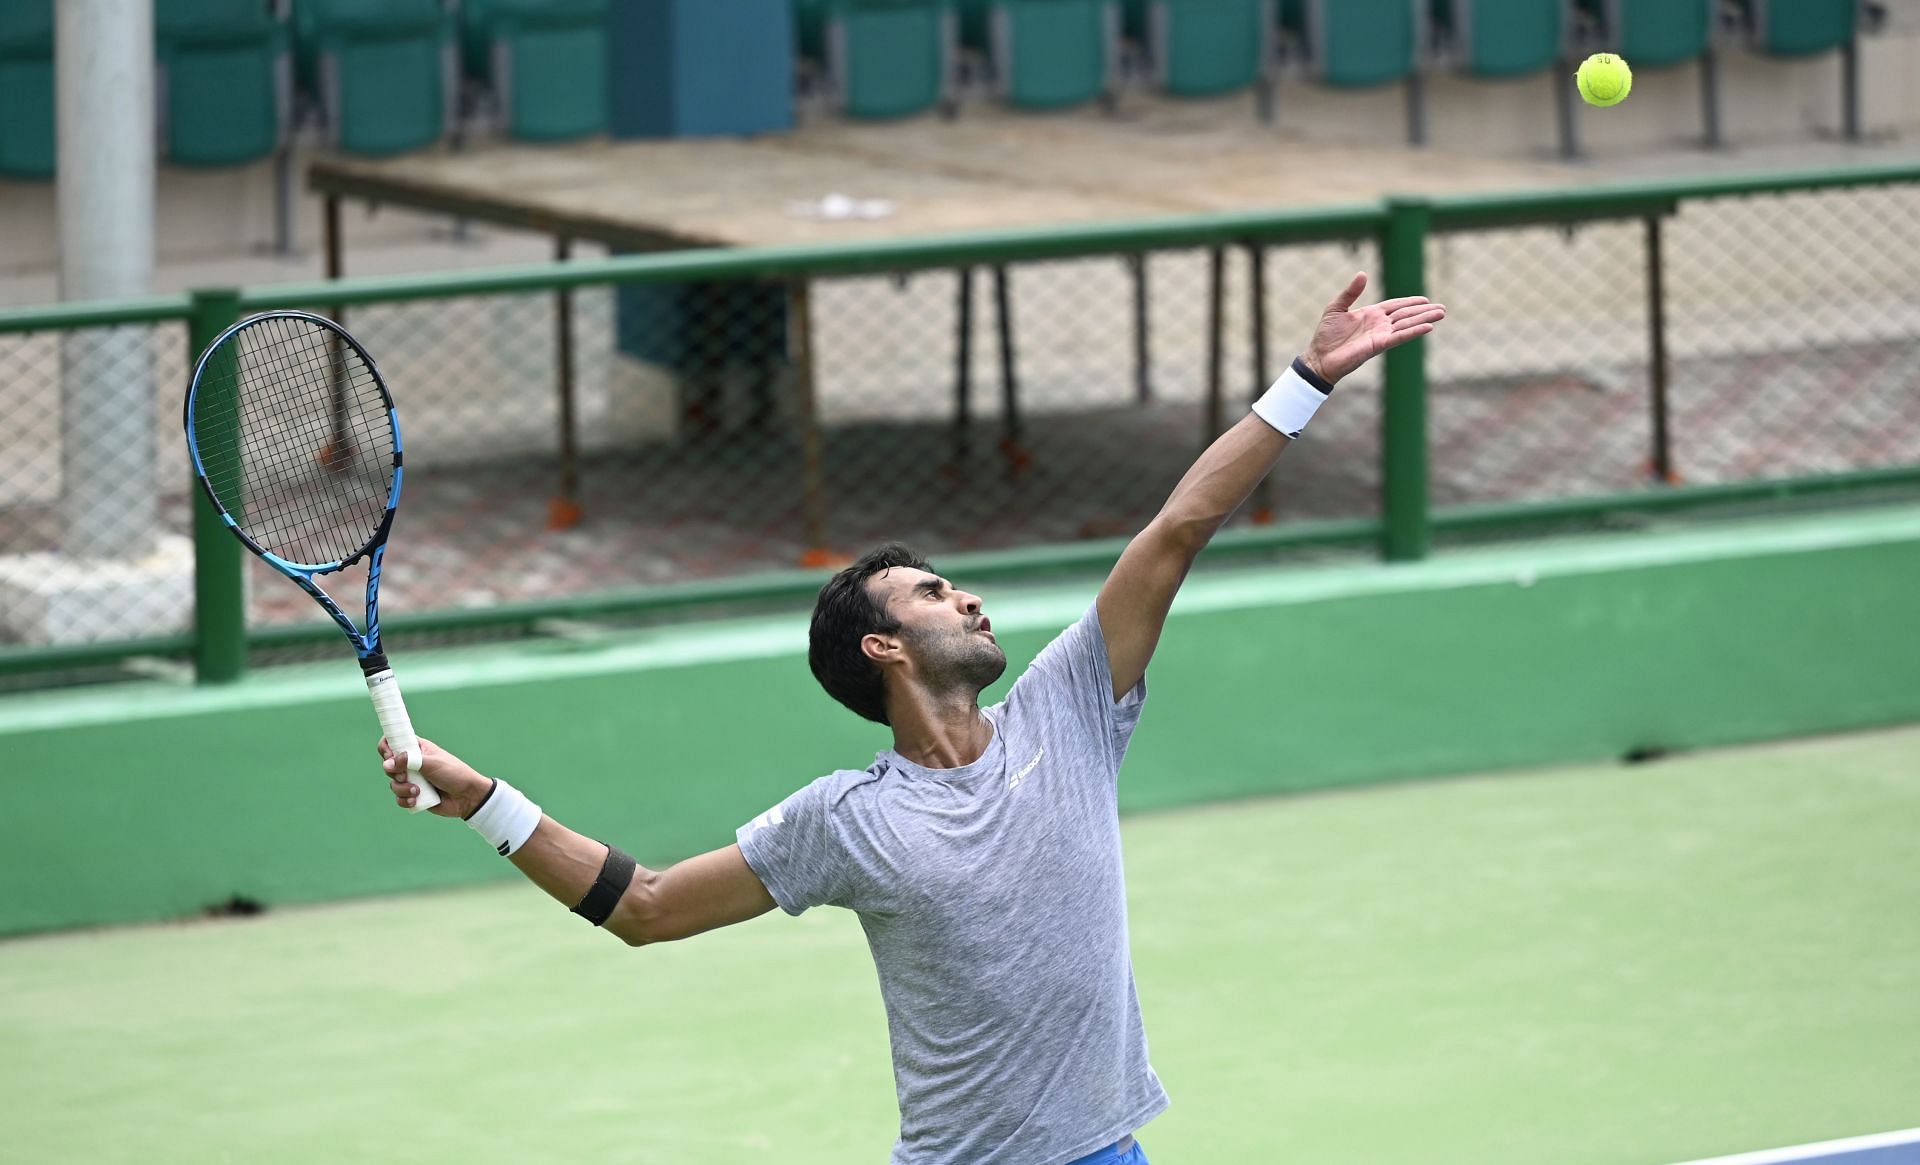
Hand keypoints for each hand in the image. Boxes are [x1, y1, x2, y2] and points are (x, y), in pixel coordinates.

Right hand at [379, 736, 491, 817]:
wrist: (467, 796)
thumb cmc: (454, 773)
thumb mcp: (432, 763)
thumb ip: (409, 762)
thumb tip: (387, 764)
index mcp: (416, 749)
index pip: (392, 742)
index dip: (386, 748)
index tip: (390, 755)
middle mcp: (411, 763)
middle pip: (388, 765)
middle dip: (394, 773)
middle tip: (405, 776)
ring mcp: (412, 779)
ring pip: (393, 783)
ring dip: (402, 789)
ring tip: (417, 791)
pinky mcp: (413, 795)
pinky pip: (399, 798)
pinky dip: (405, 800)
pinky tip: (416, 801)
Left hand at [1301, 272, 1446, 383]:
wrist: (1319, 357)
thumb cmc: (1325, 335)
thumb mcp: (1336, 307)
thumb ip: (1350, 292)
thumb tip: (1362, 274)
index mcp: (1371, 314)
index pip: (1395, 306)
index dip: (1410, 302)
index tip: (1425, 300)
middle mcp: (1379, 324)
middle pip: (1406, 314)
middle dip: (1424, 310)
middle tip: (1443, 308)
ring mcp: (1380, 334)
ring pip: (1407, 324)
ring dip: (1424, 318)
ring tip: (1441, 313)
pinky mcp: (1379, 345)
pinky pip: (1399, 336)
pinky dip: (1414, 331)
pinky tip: (1428, 327)